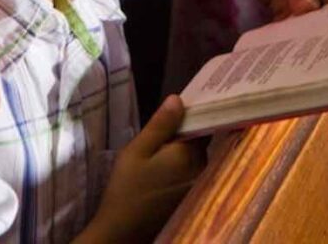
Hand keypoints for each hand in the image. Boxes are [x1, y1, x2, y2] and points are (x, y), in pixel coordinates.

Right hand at [82, 96, 205, 242]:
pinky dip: (183, 161)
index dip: (197, 110)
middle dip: (189, 127)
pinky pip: (192, 169)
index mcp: (191, 154)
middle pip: (202, 139)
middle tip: (171, 115)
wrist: (122, 232)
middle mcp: (202, 169)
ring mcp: (198, 184)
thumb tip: (179, 99)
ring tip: (166, 135)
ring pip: (196, 154)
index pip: (205, 123)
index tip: (190, 97)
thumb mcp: (137, 151)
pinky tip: (166, 159)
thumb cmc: (127, 189)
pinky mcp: (191, 195)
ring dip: (185, 145)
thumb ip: (160, 125)